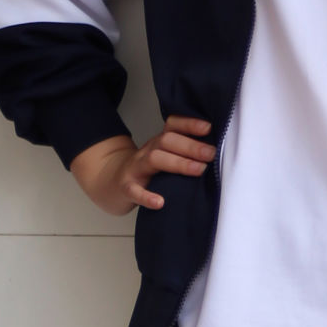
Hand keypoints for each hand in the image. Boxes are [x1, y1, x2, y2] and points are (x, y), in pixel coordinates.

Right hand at [71, 117, 214, 214]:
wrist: (109, 183)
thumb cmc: (145, 172)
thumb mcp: (162, 157)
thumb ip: (182, 153)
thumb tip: (216, 153)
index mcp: (158, 143)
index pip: (172, 126)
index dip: (189, 124)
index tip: (208, 128)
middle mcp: (148, 151)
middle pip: (167, 140)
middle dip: (190, 145)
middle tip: (211, 154)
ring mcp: (135, 168)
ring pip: (155, 159)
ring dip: (178, 163)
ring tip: (198, 170)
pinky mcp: (126, 188)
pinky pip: (134, 191)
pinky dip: (147, 197)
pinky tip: (160, 202)